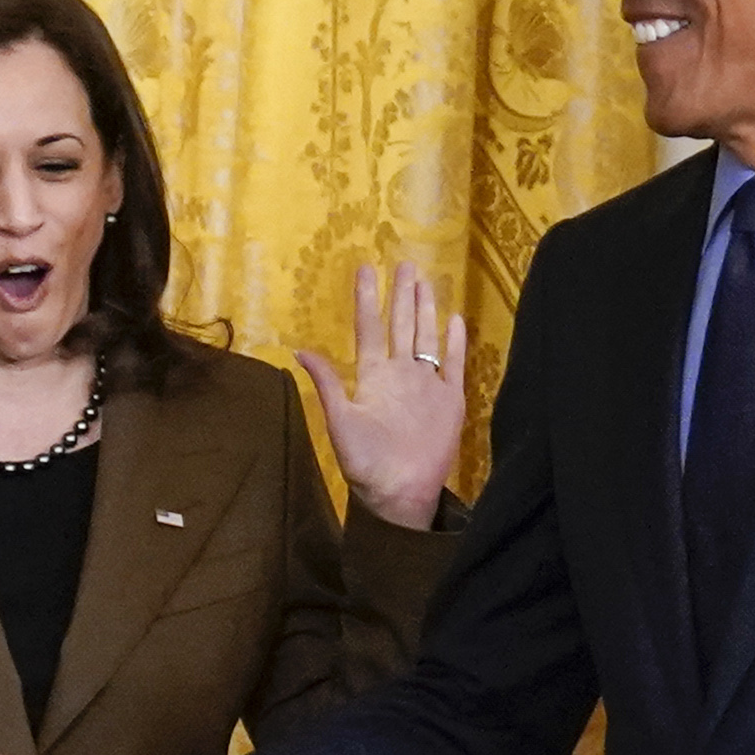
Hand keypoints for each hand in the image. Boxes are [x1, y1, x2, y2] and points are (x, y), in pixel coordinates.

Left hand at [296, 261, 467, 530]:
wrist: (399, 492)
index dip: (367, 300)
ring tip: (426, 280)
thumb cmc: (365, 462)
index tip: (365, 270)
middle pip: (401, 325)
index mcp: (373, 377)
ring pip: (426, 337)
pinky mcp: (450, 400)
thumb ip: (327, 384)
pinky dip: (455, 342)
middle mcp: (400, 374)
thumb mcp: (340, 421)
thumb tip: (299, 350)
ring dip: (426, 309)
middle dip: (402, 294)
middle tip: (404, 263)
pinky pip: (454, 364)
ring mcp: (426, 385)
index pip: (370, 328)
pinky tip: (454, 319)